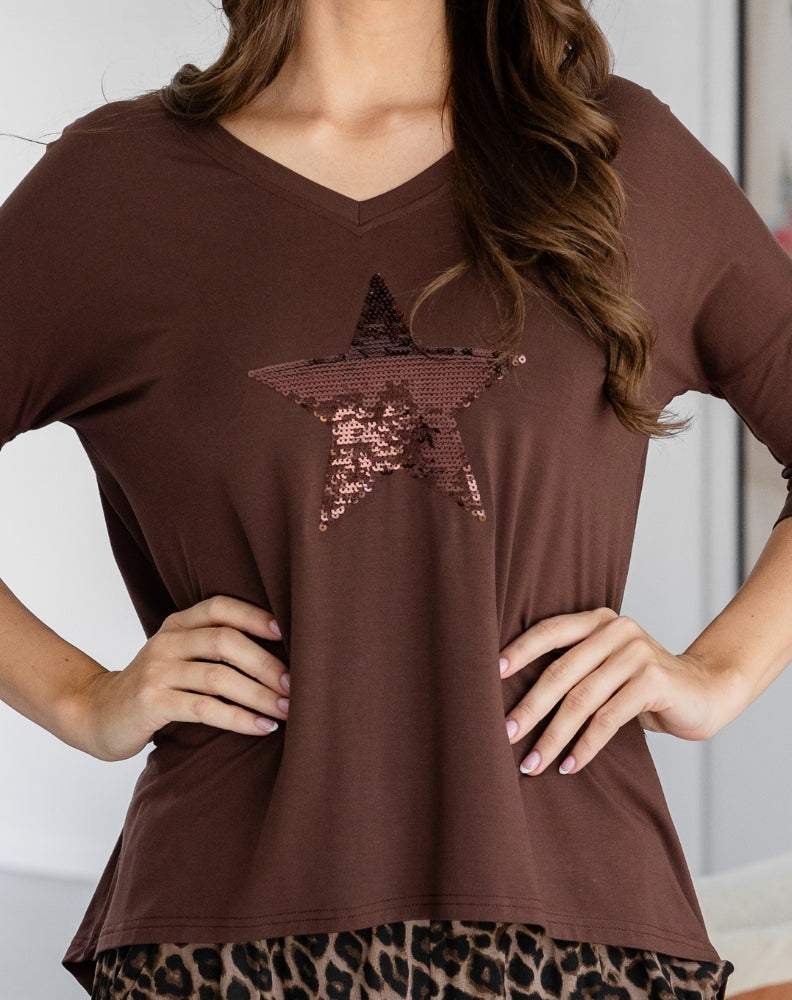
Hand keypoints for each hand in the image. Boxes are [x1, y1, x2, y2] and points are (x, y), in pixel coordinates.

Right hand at [72, 595, 289, 760]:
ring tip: (287, 710)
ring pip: (219, 677)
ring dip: (259, 695)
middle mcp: (168, 641)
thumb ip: (213, 648)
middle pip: (227, 641)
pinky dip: (239, 718)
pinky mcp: (152, 703)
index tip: (287, 633)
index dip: (255, 616)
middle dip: (267, 663)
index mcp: (178, 624)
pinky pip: (205, 708)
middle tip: (296, 684)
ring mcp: (158, 671)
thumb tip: (280, 656)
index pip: (221, 607)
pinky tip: (262, 727)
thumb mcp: (179, 657)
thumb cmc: (153, 686)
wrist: (97, 713)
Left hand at [500, 607, 729, 775]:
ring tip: (532, 762)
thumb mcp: (606, 667)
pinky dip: (585, 746)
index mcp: (597, 620)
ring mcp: (636, 653)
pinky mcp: (652, 681)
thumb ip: (574, 668)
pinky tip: (568, 765)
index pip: (549, 631)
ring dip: (553, 736)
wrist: (704, 691)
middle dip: (530, 707)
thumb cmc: (643, 684)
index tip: (490, 674)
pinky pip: (608, 719)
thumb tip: (514, 700)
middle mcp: (615, 630)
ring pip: (581, 700)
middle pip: (560, 671)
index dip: (519, 652)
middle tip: (505, 734)